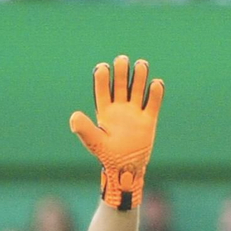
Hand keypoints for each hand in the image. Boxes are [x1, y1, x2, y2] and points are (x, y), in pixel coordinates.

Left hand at [70, 55, 163, 210]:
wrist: (125, 170)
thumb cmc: (107, 156)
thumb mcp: (95, 142)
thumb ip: (85, 129)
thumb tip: (74, 116)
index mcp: (105, 111)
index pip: (103, 89)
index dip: (102, 78)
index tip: (102, 68)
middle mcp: (120, 108)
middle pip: (120, 84)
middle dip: (121, 71)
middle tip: (122, 60)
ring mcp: (134, 112)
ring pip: (137, 89)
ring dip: (139, 76)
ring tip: (141, 64)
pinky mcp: (148, 119)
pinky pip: (152, 103)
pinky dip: (155, 93)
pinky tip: (155, 84)